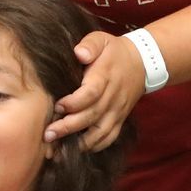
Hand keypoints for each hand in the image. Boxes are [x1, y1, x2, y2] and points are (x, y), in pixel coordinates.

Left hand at [47, 32, 142, 150]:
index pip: (91, 93)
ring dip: (80, 143)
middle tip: (48, 135)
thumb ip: (90, 45)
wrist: (142, 63)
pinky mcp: (119, 119)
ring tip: (58, 151)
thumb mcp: (102, 40)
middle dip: (68, 128)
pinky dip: (95, 147)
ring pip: (100, 132)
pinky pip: (109, 137)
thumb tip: (79, 53)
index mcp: (104, 77)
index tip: (57, 106)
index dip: (74, 103)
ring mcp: (117, 111)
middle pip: (91, 116)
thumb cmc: (113, 51)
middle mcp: (112, 97)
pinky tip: (77, 151)